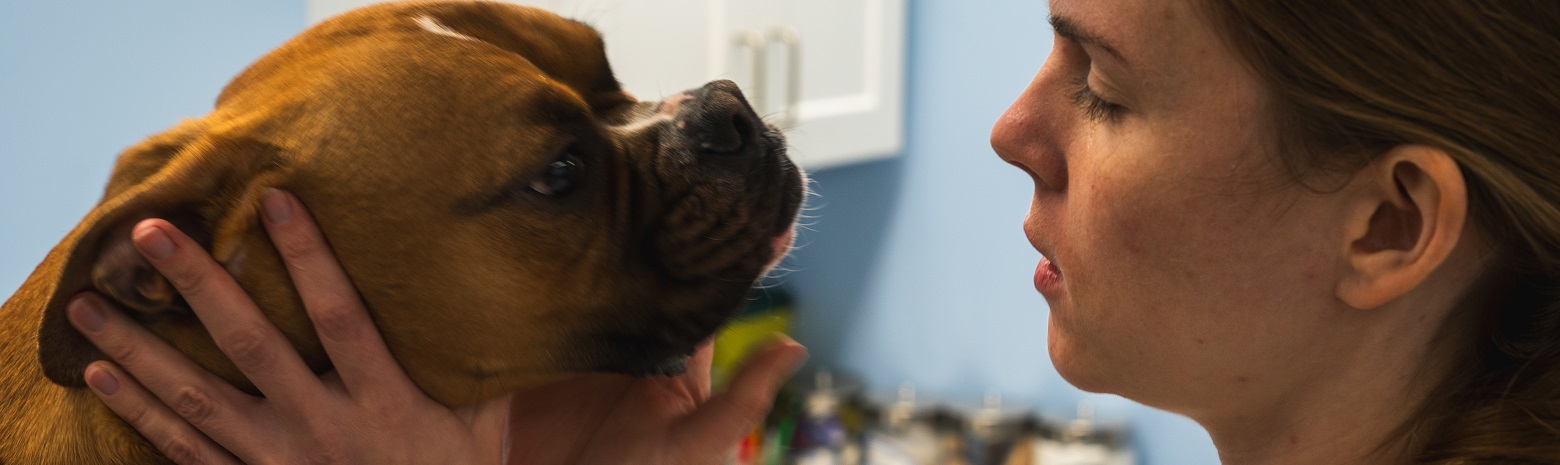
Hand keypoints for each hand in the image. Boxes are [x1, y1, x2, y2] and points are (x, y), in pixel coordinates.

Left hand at [67, 188, 807, 464]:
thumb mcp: (599, 460)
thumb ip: (693, 410)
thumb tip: (782, 356)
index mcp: (403, 418)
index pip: (349, 321)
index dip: (311, 256)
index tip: (274, 196)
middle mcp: (334, 443)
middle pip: (254, 354)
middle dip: (202, 288)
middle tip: (156, 229)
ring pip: (206, 409)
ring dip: (148, 355)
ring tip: (93, 306)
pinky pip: (198, 460)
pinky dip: (151, 422)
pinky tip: (110, 383)